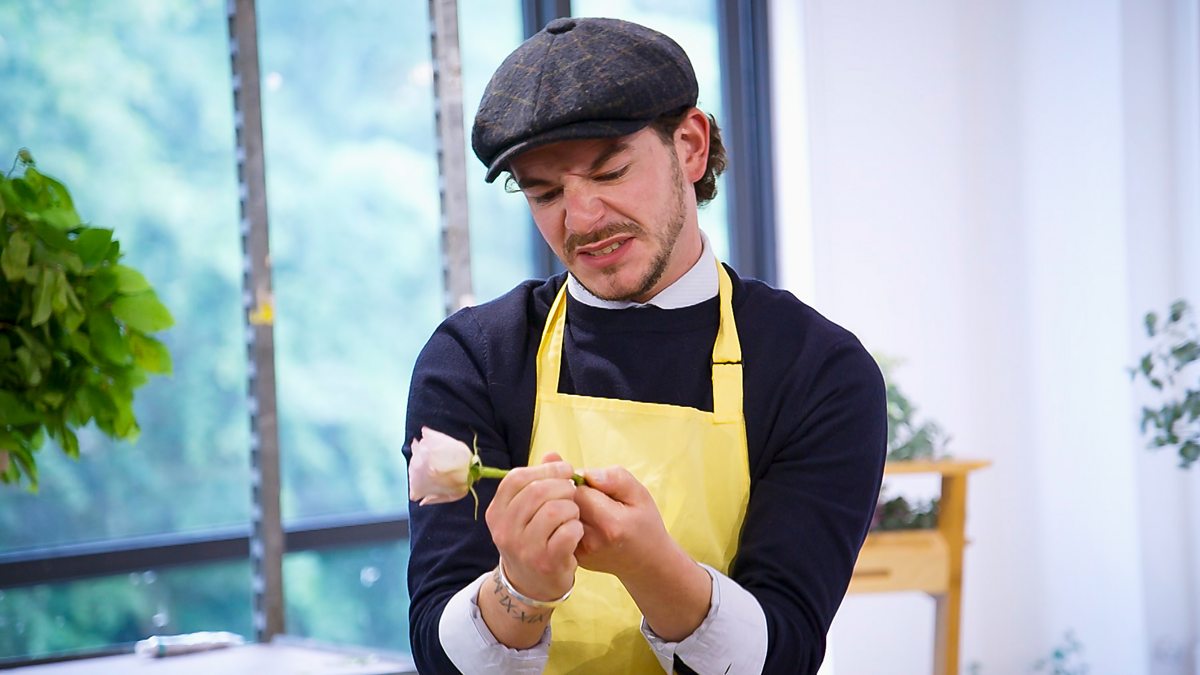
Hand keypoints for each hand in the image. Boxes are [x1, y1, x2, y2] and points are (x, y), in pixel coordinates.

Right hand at [485, 452, 582, 601]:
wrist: (530, 585)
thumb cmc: (531, 539)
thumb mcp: (526, 510)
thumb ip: (538, 480)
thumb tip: (552, 455)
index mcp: (497, 511)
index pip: (517, 478)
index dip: (545, 469)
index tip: (564, 470)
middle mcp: (505, 529)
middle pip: (538, 491)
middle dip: (563, 487)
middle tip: (572, 492)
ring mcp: (524, 548)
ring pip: (555, 510)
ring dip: (572, 508)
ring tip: (573, 514)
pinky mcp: (546, 562)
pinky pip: (568, 532)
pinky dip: (577, 528)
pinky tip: (576, 532)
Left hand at [574, 465, 712, 641]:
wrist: (646, 562)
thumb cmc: (643, 523)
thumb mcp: (639, 494)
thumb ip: (613, 478)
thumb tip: (583, 474)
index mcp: (610, 524)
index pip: (578, 490)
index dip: (585, 482)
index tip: (598, 488)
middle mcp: (592, 541)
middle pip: (564, 503)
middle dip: (574, 494)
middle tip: (593, 499)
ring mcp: (580, 553)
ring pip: (558, 517)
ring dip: (569, 509)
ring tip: (589, 512)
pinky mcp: (573, 558)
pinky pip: (559, 530)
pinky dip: (566, 522)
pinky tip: (584, 524)